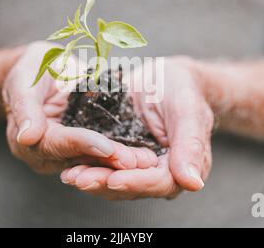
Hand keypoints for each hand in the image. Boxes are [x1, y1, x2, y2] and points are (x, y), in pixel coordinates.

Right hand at [2, 41, 157, 173]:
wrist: (46, 69)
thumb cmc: (31, 69)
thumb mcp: (23, 80)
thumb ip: (25, 106)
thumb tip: (27, 136)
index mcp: (26, 140)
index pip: (56, 144)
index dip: (81, 144)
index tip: (106, 146)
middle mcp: (47, 153)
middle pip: (78, 159)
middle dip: (108, 160)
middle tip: (136, 161)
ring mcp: (67, 151)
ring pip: (94, 159)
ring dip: (120, 160)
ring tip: (147, 160)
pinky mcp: (84, 145)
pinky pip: (103, 150)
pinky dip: (123, 151)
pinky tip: (145, 154)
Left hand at [61, 57, 213, 197]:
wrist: (166, 77)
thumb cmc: (182, 88)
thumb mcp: (187, 109)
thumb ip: (190, 144)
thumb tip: (193, 183)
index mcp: (183, 165)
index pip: (160, 182)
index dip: (136, 182)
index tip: (114, 180)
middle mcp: (161, 172)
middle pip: (133, 186)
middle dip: (105, 182)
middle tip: (80, 179)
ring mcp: (139, 165)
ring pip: (115, 180)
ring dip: (93, 179)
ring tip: (70, 176)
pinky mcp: (121, 156)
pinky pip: (104, 165)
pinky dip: (88, 165)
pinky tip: (70, 165)